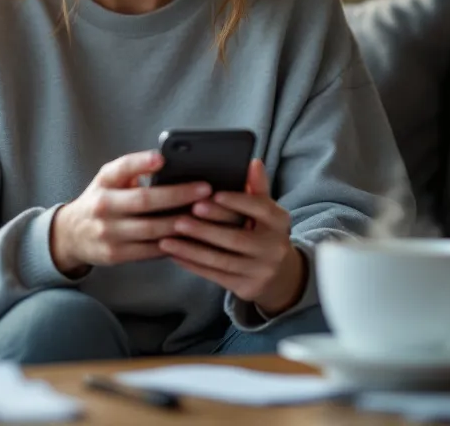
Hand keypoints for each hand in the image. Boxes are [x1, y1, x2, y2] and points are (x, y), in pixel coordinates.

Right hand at [50, 151, 213, 276]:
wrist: (71, 235)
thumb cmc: (102, 200)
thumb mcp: (109, 180)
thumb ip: (132, 170)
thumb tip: (168, 165)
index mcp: (104, 182)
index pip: (122, 168)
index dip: (142, 163)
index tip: (162, 158)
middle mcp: (103, 206)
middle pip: (145, 201)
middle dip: (178, 195)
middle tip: (205, 189)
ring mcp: (108, 233)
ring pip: (152, 229)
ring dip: (181, 222)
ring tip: (206, 215)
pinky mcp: (115, 255)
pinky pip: (150, 250)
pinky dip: (173, 243)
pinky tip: (192, 237)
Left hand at [159, 159, 305, 315]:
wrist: (282, 276)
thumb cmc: (265, 233)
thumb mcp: (267, 211)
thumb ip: (257, 187)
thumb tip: (252, 161)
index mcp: (279, 221)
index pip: (259, 208)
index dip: (235, 201)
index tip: (211, 193)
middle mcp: (274, 247)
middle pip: (236, 237)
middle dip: (206, 229)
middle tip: (181, 217)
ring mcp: (261, 270)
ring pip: (221, 260)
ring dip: (192, 250)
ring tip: (167, 239)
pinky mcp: (247, 287)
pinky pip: (215, 276)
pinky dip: (192, 265)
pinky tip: (174, 255)